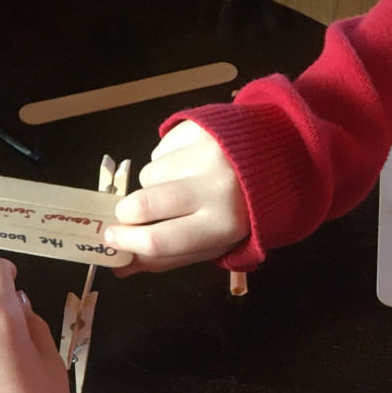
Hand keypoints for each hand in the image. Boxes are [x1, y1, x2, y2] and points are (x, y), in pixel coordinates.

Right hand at [105, 121, 248, 274]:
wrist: (280, 160)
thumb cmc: (238, 212)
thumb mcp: (212, 243)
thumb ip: (167, 257)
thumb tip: (121, 266)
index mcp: (221, 226)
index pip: (158, 240)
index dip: (127, 241)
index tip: (111, 238)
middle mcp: (214, 187)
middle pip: (142, 205)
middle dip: (126, 212)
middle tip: (130, 214)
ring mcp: (206, 151)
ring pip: (148, 174)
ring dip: (154, 183)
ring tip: (182, 183)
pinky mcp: (201, 126)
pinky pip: (160, 148)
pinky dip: (166, 159)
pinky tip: (190, 163)